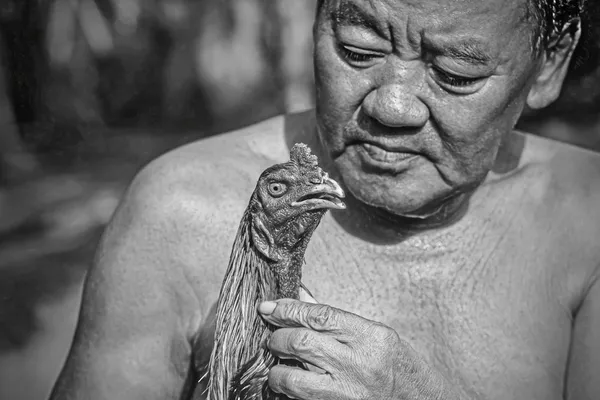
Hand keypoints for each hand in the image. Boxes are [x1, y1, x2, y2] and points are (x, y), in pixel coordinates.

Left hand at [258, 295, 462, 399]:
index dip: (289, 309)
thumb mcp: (376, 335)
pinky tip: (288, 382)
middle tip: (273, 335)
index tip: (270, 306)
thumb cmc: (401, 368)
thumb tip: (301, 299)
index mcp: (371, 338)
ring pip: (293, 378)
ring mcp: (347, 393)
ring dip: (276, 369)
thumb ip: (337, 320)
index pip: (319, 316)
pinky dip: (287, 390)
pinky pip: (300, 399)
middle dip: (277, 337)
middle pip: (301, 342)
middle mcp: (359, 365)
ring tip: (278, 364)